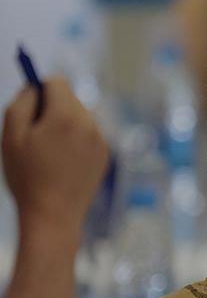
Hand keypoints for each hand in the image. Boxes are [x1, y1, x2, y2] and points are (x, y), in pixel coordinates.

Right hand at [2, 78, 108, 235]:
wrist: (54, 215)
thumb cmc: (27, 176)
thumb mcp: (11, 135)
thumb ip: (22, 102)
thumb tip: (34, 86)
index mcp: (67, 115)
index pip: (57, 82)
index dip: (40, 88)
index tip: (30, 103)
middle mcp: (90, 124)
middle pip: (69, 98)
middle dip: (51, 108)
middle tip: (34, 132)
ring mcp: (101, 140)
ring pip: (79, 117)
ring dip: (63, 124)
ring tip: (47, 151)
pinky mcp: (105, 155)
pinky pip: (87, 135)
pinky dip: (75, 140)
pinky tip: (62, 162)